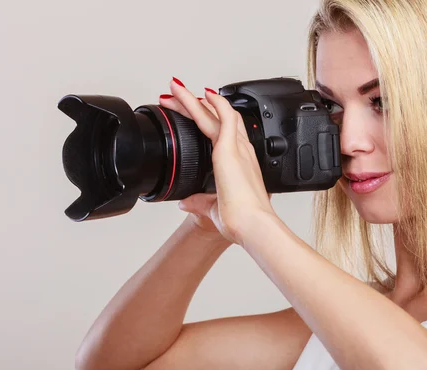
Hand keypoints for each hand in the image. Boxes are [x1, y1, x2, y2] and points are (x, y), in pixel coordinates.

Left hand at [159, 77, 275, 245]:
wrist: (250, 225)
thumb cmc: (241, 219)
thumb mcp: (212, 209)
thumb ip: (199, 202)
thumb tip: (185, 203)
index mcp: (239, 163)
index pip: (222, 131)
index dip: (207, 118)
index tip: (190, 112)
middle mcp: (241, 152)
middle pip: (218, 118)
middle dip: (195, 104)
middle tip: (176, 93)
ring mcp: (237, 148)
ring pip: (216, 113)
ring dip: (195, 99)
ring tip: (176, 87)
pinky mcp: (231, 149)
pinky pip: (225, 117)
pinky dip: (215, 102)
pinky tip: (202, 93)